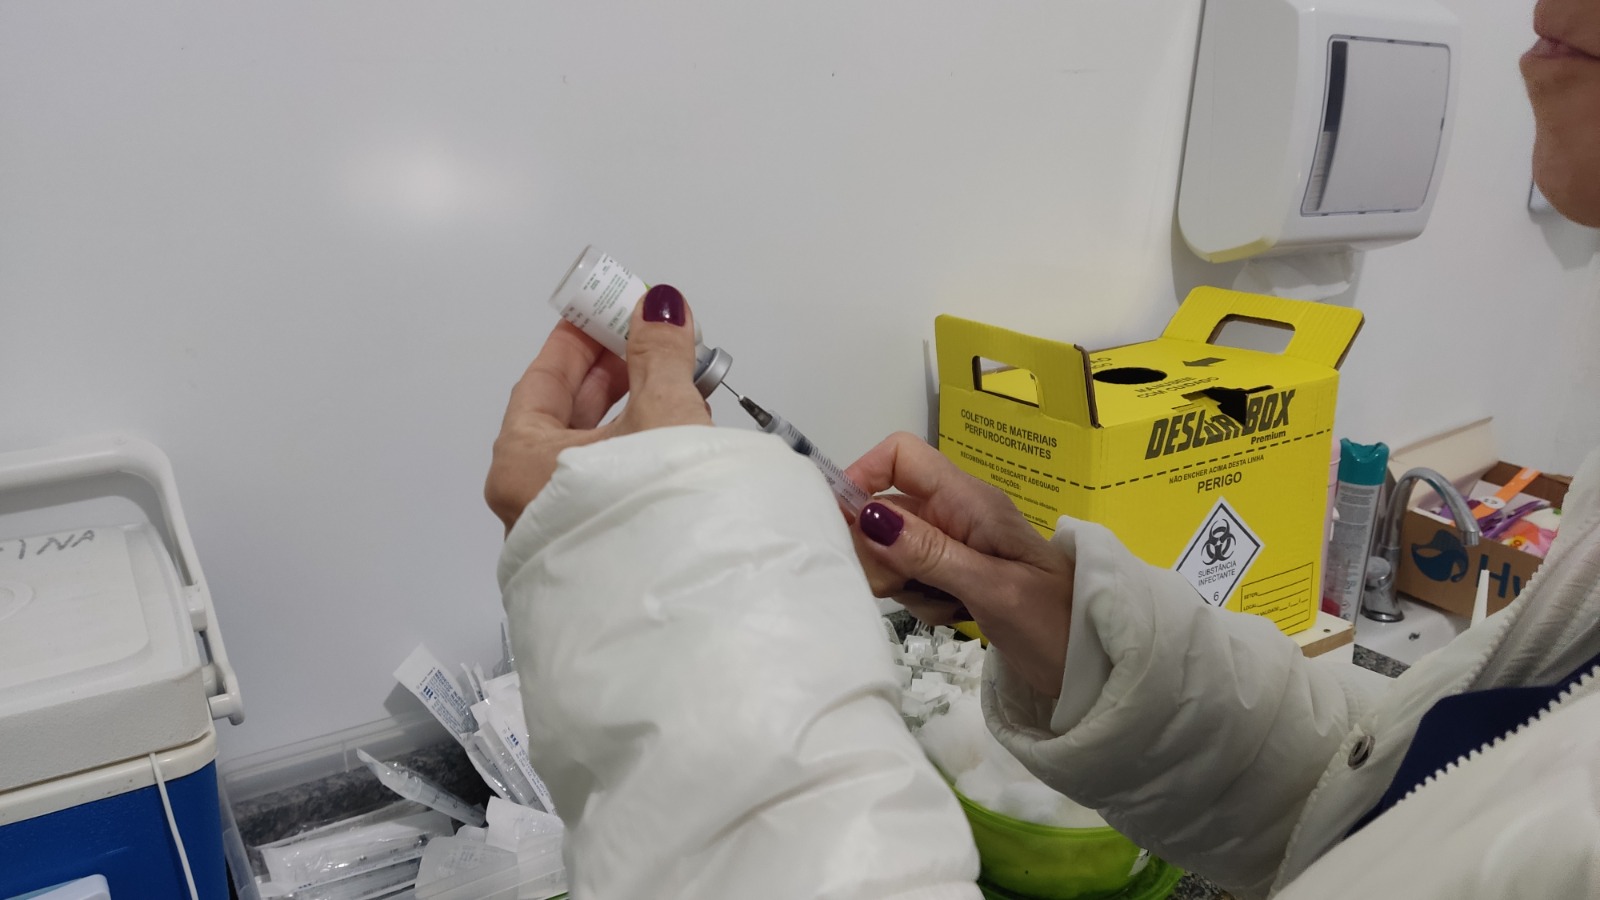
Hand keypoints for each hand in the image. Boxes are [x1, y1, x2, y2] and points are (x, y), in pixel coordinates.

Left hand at [485, 284, 712, 532]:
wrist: (688, 614)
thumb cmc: (656, 506)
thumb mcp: (662, 413)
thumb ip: (661, 354)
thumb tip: (660, 304)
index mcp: (519, 463)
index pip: (541, 381)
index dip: (577, 339)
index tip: (607, 308)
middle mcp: (530, 502)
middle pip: (565, 416)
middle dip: (614, 372)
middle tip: (651, 338)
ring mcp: (566, 530)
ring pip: (593, 454)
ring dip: (635, 411)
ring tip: (679, 380)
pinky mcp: (603, 552)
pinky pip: (611, 486)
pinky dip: (640, 453)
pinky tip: (679, 438)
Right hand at [845, 433, 1073, 697]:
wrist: (1097, 662)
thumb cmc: (1054, 622)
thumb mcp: (991, 588)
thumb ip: (930, 552)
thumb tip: (868, 516)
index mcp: (969, 500)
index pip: (900, 455)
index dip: (864, 476)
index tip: (845, 527)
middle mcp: (958, 514)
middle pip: (886, 508)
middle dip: (880, 551)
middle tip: (901, 588)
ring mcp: (956, 546)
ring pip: (894, 549)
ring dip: (903, 582)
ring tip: (944, 607)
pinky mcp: (956, 577)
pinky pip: (912, 578)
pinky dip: (921, 600)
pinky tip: (953, 617)